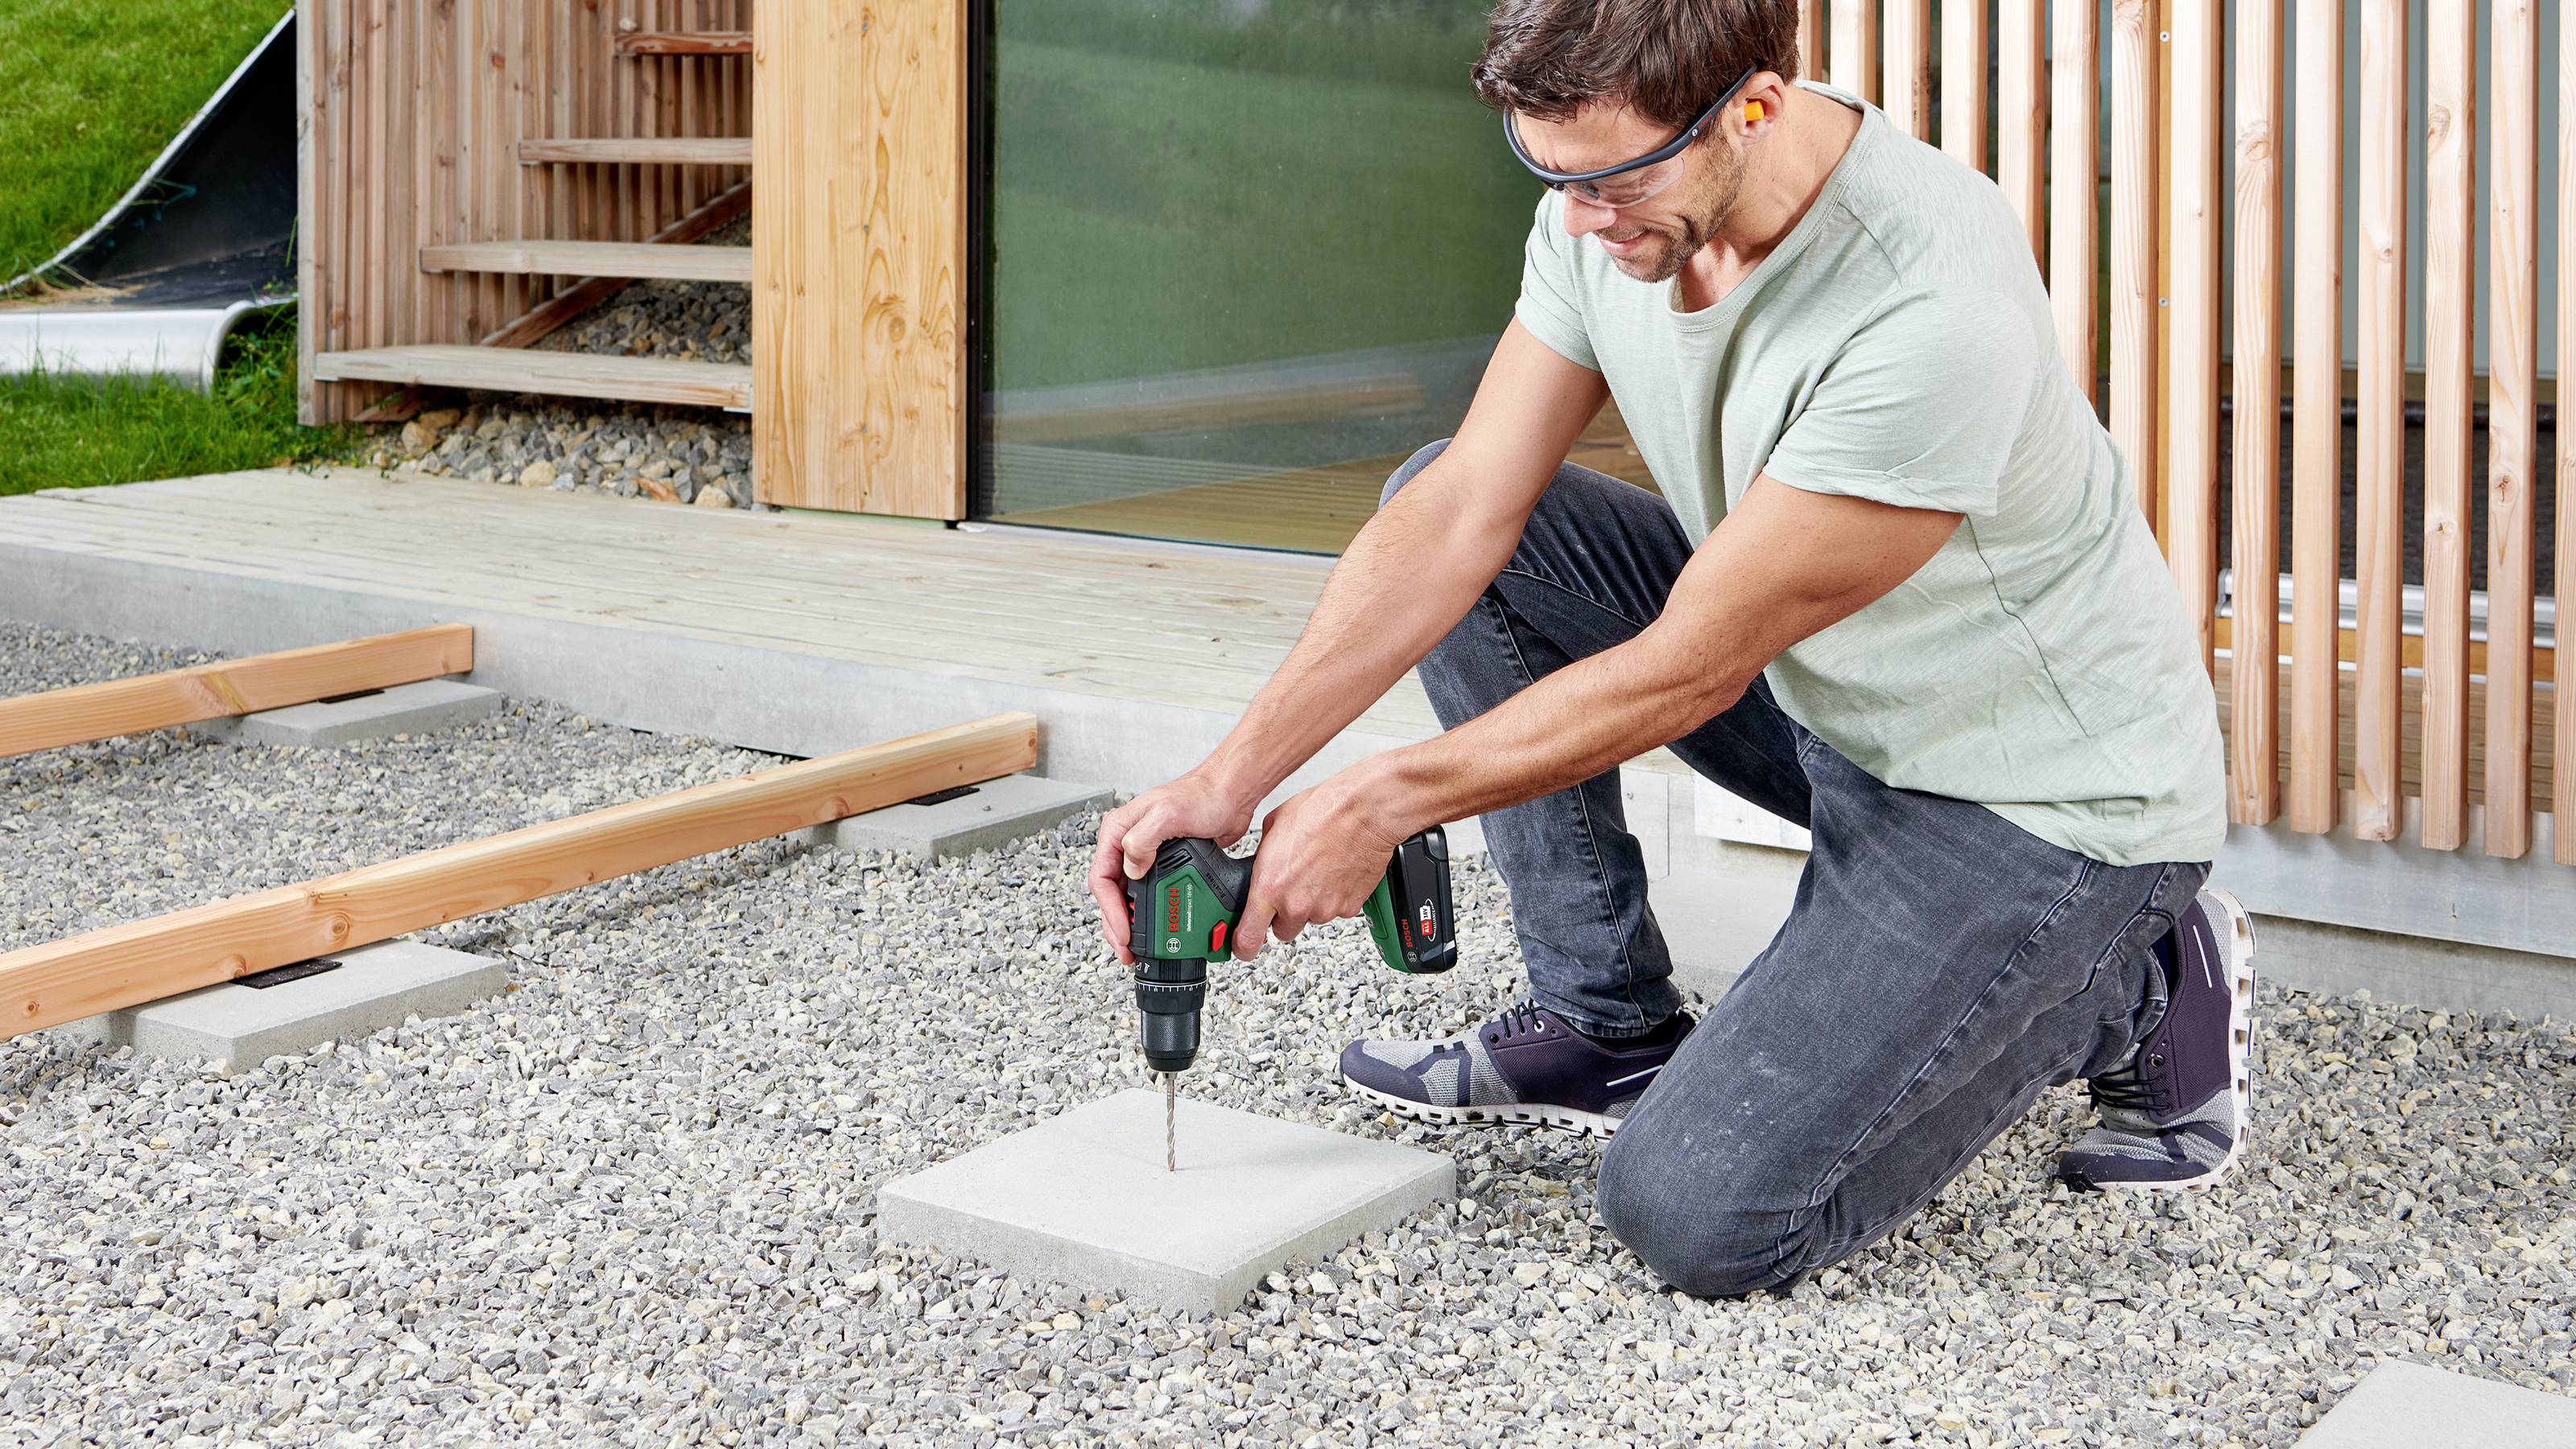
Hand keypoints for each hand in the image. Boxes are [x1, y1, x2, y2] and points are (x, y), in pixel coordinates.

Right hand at [1090, 770, 1255, 963]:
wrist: (1229, 795)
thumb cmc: (1201, 796)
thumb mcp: (1168, 814)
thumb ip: (1142, 840)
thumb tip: (1131, 868)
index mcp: (1118, 830)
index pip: (1102, 877)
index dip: (1110, 910)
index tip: (1123, 932)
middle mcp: (1126, 844)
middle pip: (1111, 893)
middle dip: (1116, 924)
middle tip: (1127, 949)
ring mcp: (1145, 855)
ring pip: (1128, 897)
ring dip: (1131, 923)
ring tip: (1137, 946)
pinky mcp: (1164, 865)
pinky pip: (1148, 895)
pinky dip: (1149, 914)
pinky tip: (1155, 928)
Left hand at [1230, 772, 1405, 961]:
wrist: (1362, 811)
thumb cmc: (1322, 811)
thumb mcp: (1274, 828)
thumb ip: (1263, 859)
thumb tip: (1262, 868)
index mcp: (1270, 887)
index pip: (1248, 937)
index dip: (1243, 947)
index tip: (1242, 947)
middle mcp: (1296, 904)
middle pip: (1283, 931)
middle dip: (1284, 915)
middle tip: (1293, 888)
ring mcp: (1324, 909)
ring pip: (1311, 918)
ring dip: (1312, 902)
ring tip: (1319, 870)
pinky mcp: (1349, 907)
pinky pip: (1336, 910)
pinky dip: (1335, 897)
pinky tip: (1336, 872)